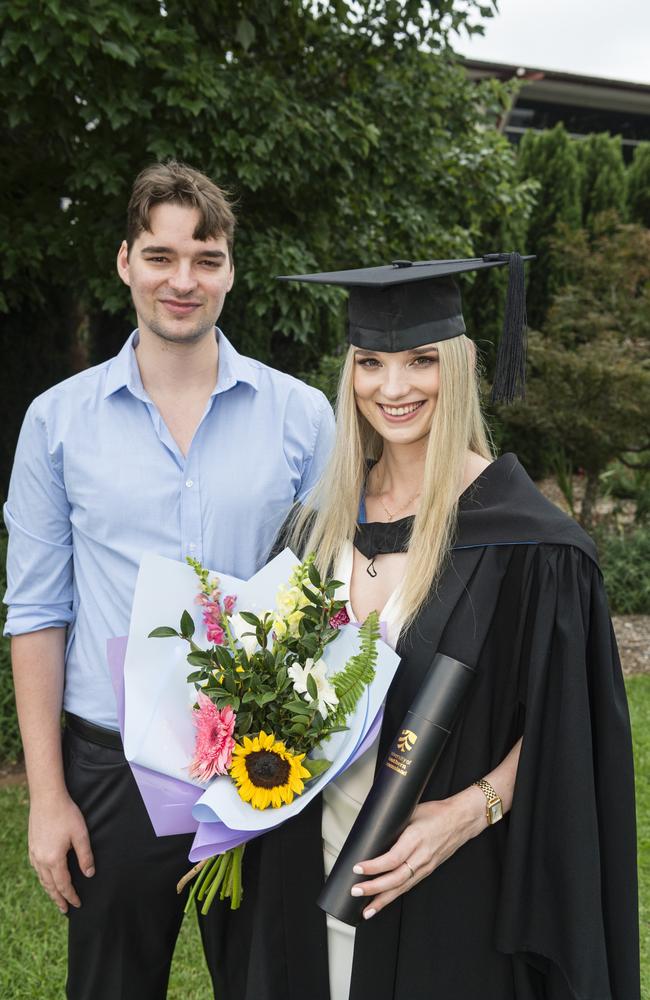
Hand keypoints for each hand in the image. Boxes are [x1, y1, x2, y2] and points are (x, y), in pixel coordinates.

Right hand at [28, 792, 94, 913]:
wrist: (47, 797)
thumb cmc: (66, 814)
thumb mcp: (81, 835)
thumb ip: (85, 856)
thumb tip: (89, 874)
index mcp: (54, 859)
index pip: (63, 885)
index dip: (71, 896)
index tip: (77, 904)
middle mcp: (41, 860)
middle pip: (50, 886)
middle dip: (58, 898)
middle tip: (65, 909)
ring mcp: (34, 853)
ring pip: (42, 878)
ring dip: (49, 890)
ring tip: (56, 897)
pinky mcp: (32, 846)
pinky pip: (37, 869)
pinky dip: (43, 878)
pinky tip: (46, 877)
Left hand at [350, 790, 483, 919]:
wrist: (461, 820)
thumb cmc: (436, 812)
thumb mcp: (412, 811)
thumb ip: (395, 825)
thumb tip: (373, 833)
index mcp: (416, 839)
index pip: (392, 858)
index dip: (374, 866)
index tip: (357, 868)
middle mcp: (421, 857)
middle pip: (396, 878)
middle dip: (374, 888)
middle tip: (355, 891)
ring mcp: (426, 866)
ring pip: (402, 887)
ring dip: (383, 900)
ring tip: (366, 910)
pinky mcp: (428, 871)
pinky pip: (408, 886)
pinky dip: (395, 895)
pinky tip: (383, 902)